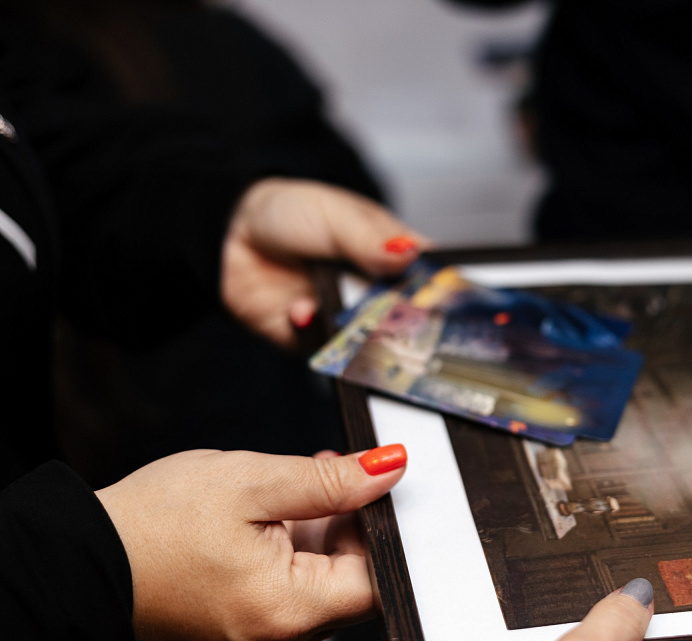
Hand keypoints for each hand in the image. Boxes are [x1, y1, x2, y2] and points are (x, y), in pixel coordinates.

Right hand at [95, 444, 407, 640]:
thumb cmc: (153, 524)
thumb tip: (388, 469)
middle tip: (324, 476)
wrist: (77, 563)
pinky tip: (266, 524)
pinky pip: (284, 602)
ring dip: (314, 540)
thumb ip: (330, 481)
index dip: (381, 528)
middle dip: (344, 526)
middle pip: (348, 585)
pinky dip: (286, 561)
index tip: (368, 488)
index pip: (377, 579)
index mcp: (286, 612)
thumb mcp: (249, 483)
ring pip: (316, 590)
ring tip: (284, 494)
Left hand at [221, 178, 429, 347]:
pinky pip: (325, 356)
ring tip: (336, 306)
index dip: (442, 296)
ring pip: (370, 346)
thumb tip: (409, 255)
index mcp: (396, 258)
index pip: (434, 284)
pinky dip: (313, 334)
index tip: (442, 300)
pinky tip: (299, 309)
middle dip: (399, 323)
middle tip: (386, 309)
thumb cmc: (290, 214)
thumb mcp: (337, 215)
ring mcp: (349, 322)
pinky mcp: (316, 343)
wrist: (228, 235)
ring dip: (355, 333)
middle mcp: (377, 295)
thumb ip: (373, 239)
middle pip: (408, 324)